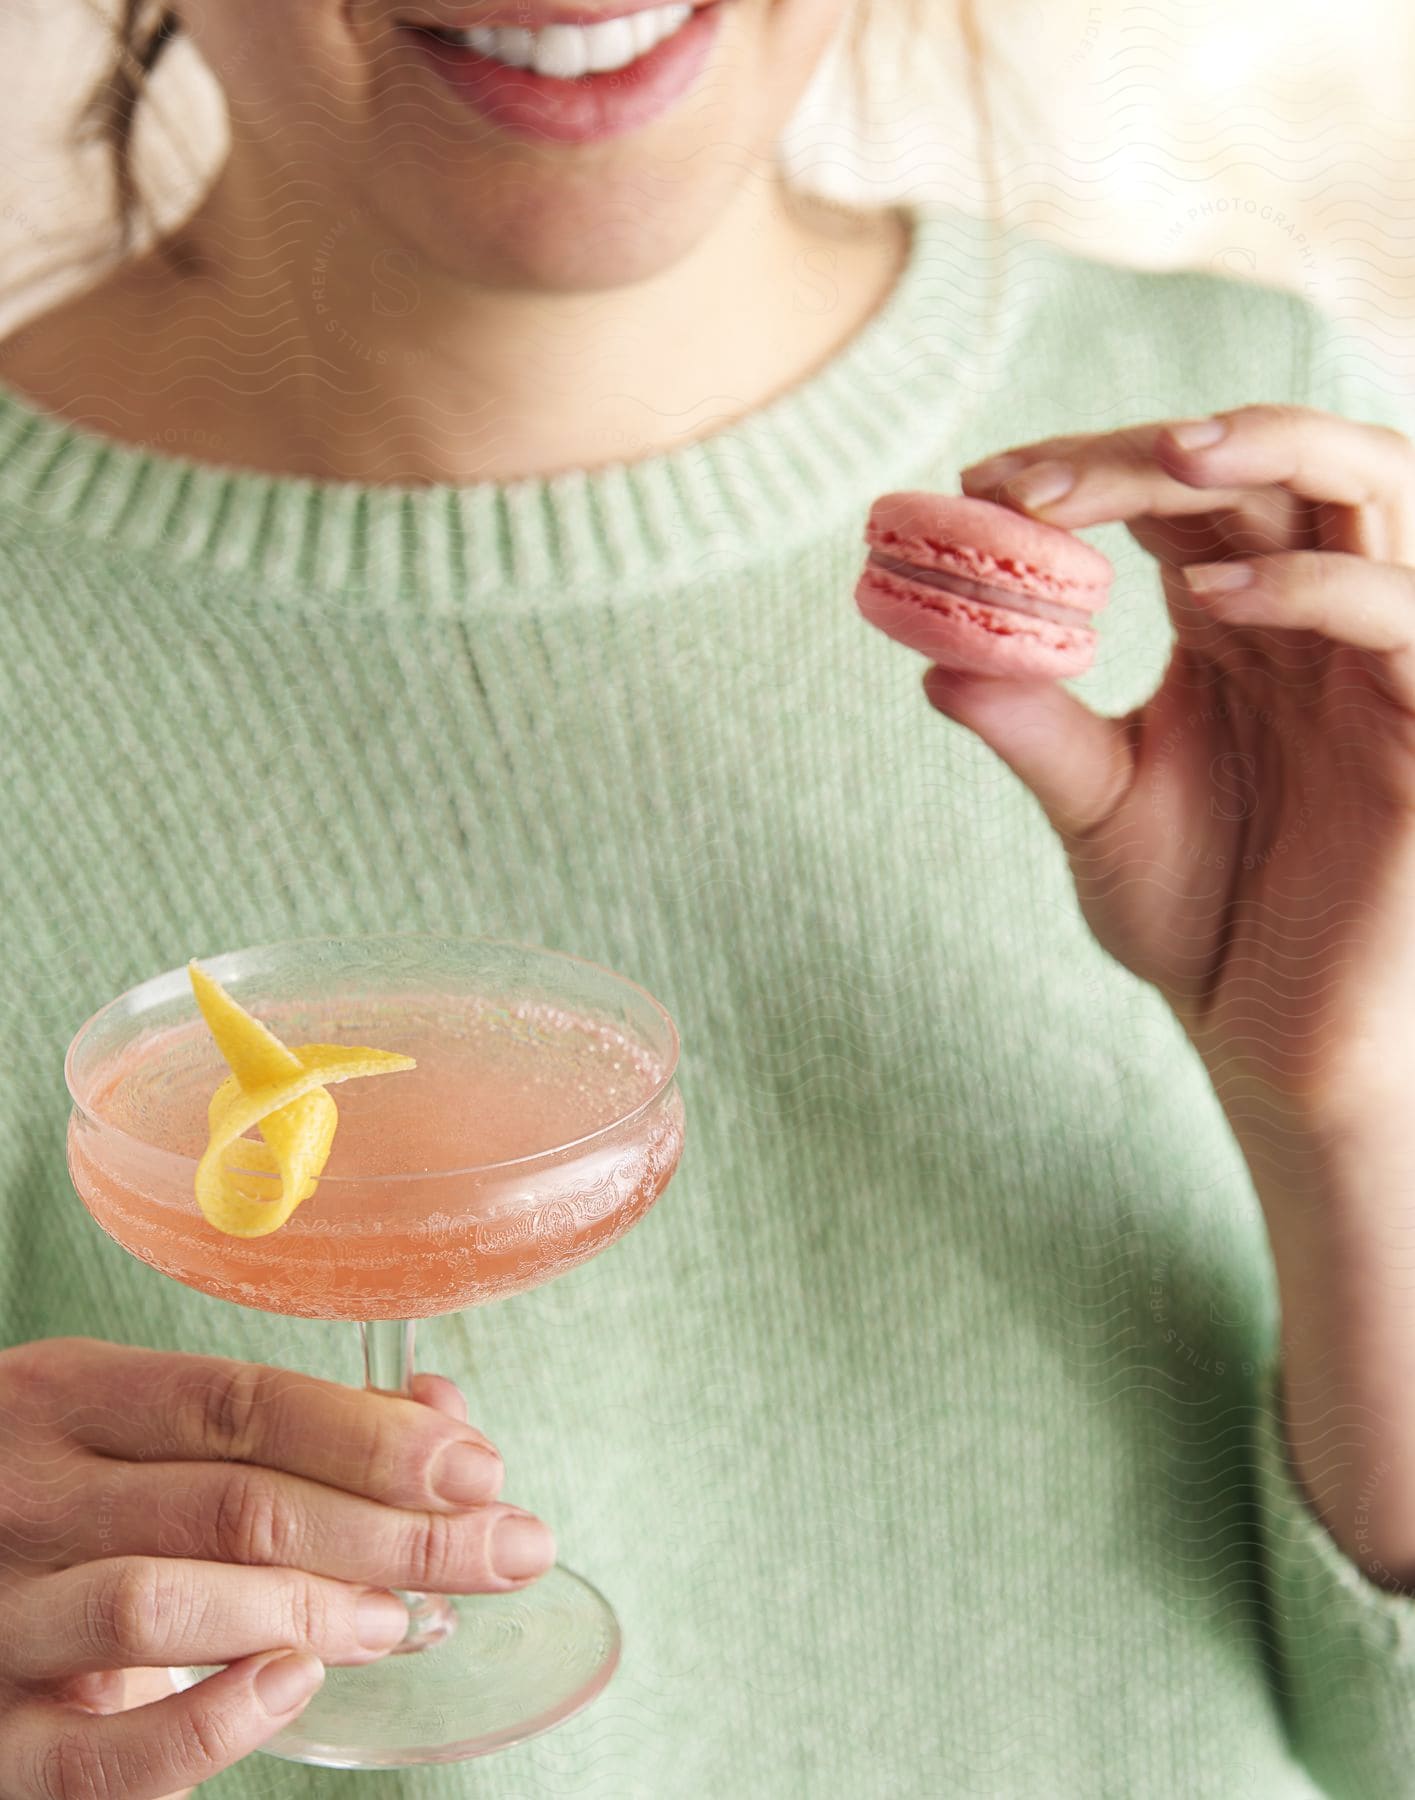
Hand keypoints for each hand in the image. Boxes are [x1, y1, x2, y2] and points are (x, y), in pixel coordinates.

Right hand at [0, 1336, 553, 1797]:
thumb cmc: (62, 1498)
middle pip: (234, 1502)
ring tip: (397, 1619)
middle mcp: (29, 1496)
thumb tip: (441, 1420)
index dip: (373, 1438)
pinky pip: (104, 1754)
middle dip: (393, 1530)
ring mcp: (1, 1615)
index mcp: (71, 1397)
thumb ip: (276, 1426)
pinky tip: (292, 1685)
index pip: (241, 1403)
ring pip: (163, 1602)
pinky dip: (213, 1724)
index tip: (477, 1470)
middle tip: (501, 1550)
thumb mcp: (135, 1428)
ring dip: (310, 1609)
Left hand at [941, 405, 1414, 1128]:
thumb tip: (937, 659)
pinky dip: (1312, 585)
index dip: (1086, 469)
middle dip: (1143, 454)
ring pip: (1371, 484)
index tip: (979, 485)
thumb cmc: (1198, 916)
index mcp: (1236, 617)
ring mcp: (1378, 659)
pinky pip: (1398, 614)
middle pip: (1259, 464)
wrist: (1274, 1037)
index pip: (1175, 493)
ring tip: (1162, 458)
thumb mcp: (1098, 808)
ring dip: (1271, 448)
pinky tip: (1211, 599)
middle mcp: (1312, 613)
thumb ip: (1034, 730)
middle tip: (1031, 483)